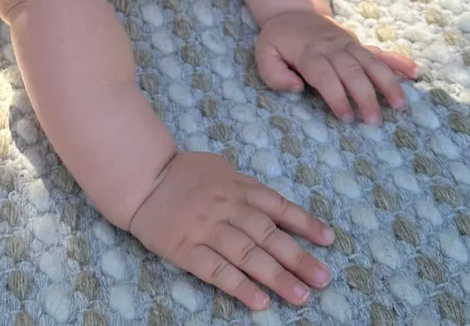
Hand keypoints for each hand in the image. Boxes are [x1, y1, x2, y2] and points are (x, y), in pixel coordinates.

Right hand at [128, 150, 334, 310]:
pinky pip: (216, 271)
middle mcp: (225, 207)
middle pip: (266, 234)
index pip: (276, 205)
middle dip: (296, 257)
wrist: (141, 179)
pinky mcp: (186, 250)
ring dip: (276, 277)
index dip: (303, 223)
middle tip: (322, 278)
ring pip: (246, 255)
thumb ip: (246, 188)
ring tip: (301, 297)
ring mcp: (205, 229)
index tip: (328, 241)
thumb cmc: (183, 174)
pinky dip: (239, 286)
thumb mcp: (219, 168)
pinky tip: (259, 301)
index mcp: (235, 186)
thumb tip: (277, 209)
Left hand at [255, 11, 419, 125]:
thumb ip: (274, 73)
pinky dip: (398, 60)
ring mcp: (348, 43)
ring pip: (371, 62)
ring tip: (401, 105)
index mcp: (309, 53)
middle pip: (352, 71)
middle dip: (365, 96)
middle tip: (375, 122)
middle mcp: (332, 47)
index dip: (336, 96)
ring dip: (387, 82)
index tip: (347, 117)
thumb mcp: (264, 54)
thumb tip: (296, 86)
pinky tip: (415, 71)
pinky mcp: (358, 43)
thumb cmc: (278, 40)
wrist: (293, 11)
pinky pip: (380, 51)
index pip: (325, 76)